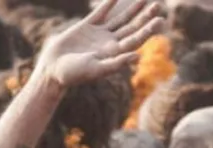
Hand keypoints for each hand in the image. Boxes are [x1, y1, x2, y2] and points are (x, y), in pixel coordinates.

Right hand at [37, 0, 164, 88]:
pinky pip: (101, 13)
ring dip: (132, 9)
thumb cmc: (73, 74)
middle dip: (145, 17)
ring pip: (120, 19)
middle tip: (158, 5)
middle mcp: (110, 43)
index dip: (148, 30)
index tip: (160, 19)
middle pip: (132, 28)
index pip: (136, 40)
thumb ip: (116, 63)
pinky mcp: (87, 27)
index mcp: (114, 54)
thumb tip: (137, 56)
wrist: (52, 69)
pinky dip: (109, 4)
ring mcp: (99, 34)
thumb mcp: (96, 69)